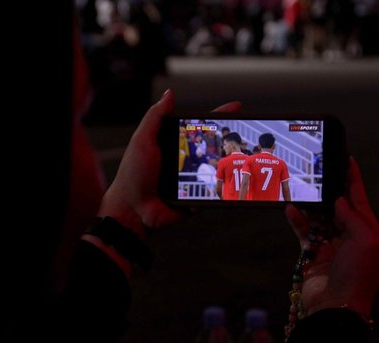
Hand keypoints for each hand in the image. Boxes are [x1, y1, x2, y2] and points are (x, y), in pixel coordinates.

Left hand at [98, 89, 240, 236]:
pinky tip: (238, 181)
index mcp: (173, 144)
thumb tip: (169, 94)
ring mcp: (192, 179)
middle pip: (212, 146)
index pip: (199, 126)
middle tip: (248, 133)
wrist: (132, 209)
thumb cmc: (133, 174)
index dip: (217, 116)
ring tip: (247, 156)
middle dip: (230, 140)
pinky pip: (214, 191)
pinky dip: (225, 187)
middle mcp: (185, 160)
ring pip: (217, 168)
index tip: (236, 107)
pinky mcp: (197, 197)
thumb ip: (155, 117)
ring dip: (231, 163)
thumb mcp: (142, 140)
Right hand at [286, 157, 378, 317]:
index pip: (360, 201)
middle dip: (329, 193)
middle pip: (338, 208)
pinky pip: (304, 232)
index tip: (347, 160)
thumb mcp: (365, 240)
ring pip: (319, 218)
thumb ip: (352, 217)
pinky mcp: (313, 253)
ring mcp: (331, 245)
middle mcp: (351, 236)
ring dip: (310, 207)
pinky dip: (298, 221)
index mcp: (369, 232)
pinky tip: (291, 210)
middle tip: (318, 175)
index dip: (354, 181)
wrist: (335, 306)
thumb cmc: (357, 273)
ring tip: (300, 192)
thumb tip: (338, 201)